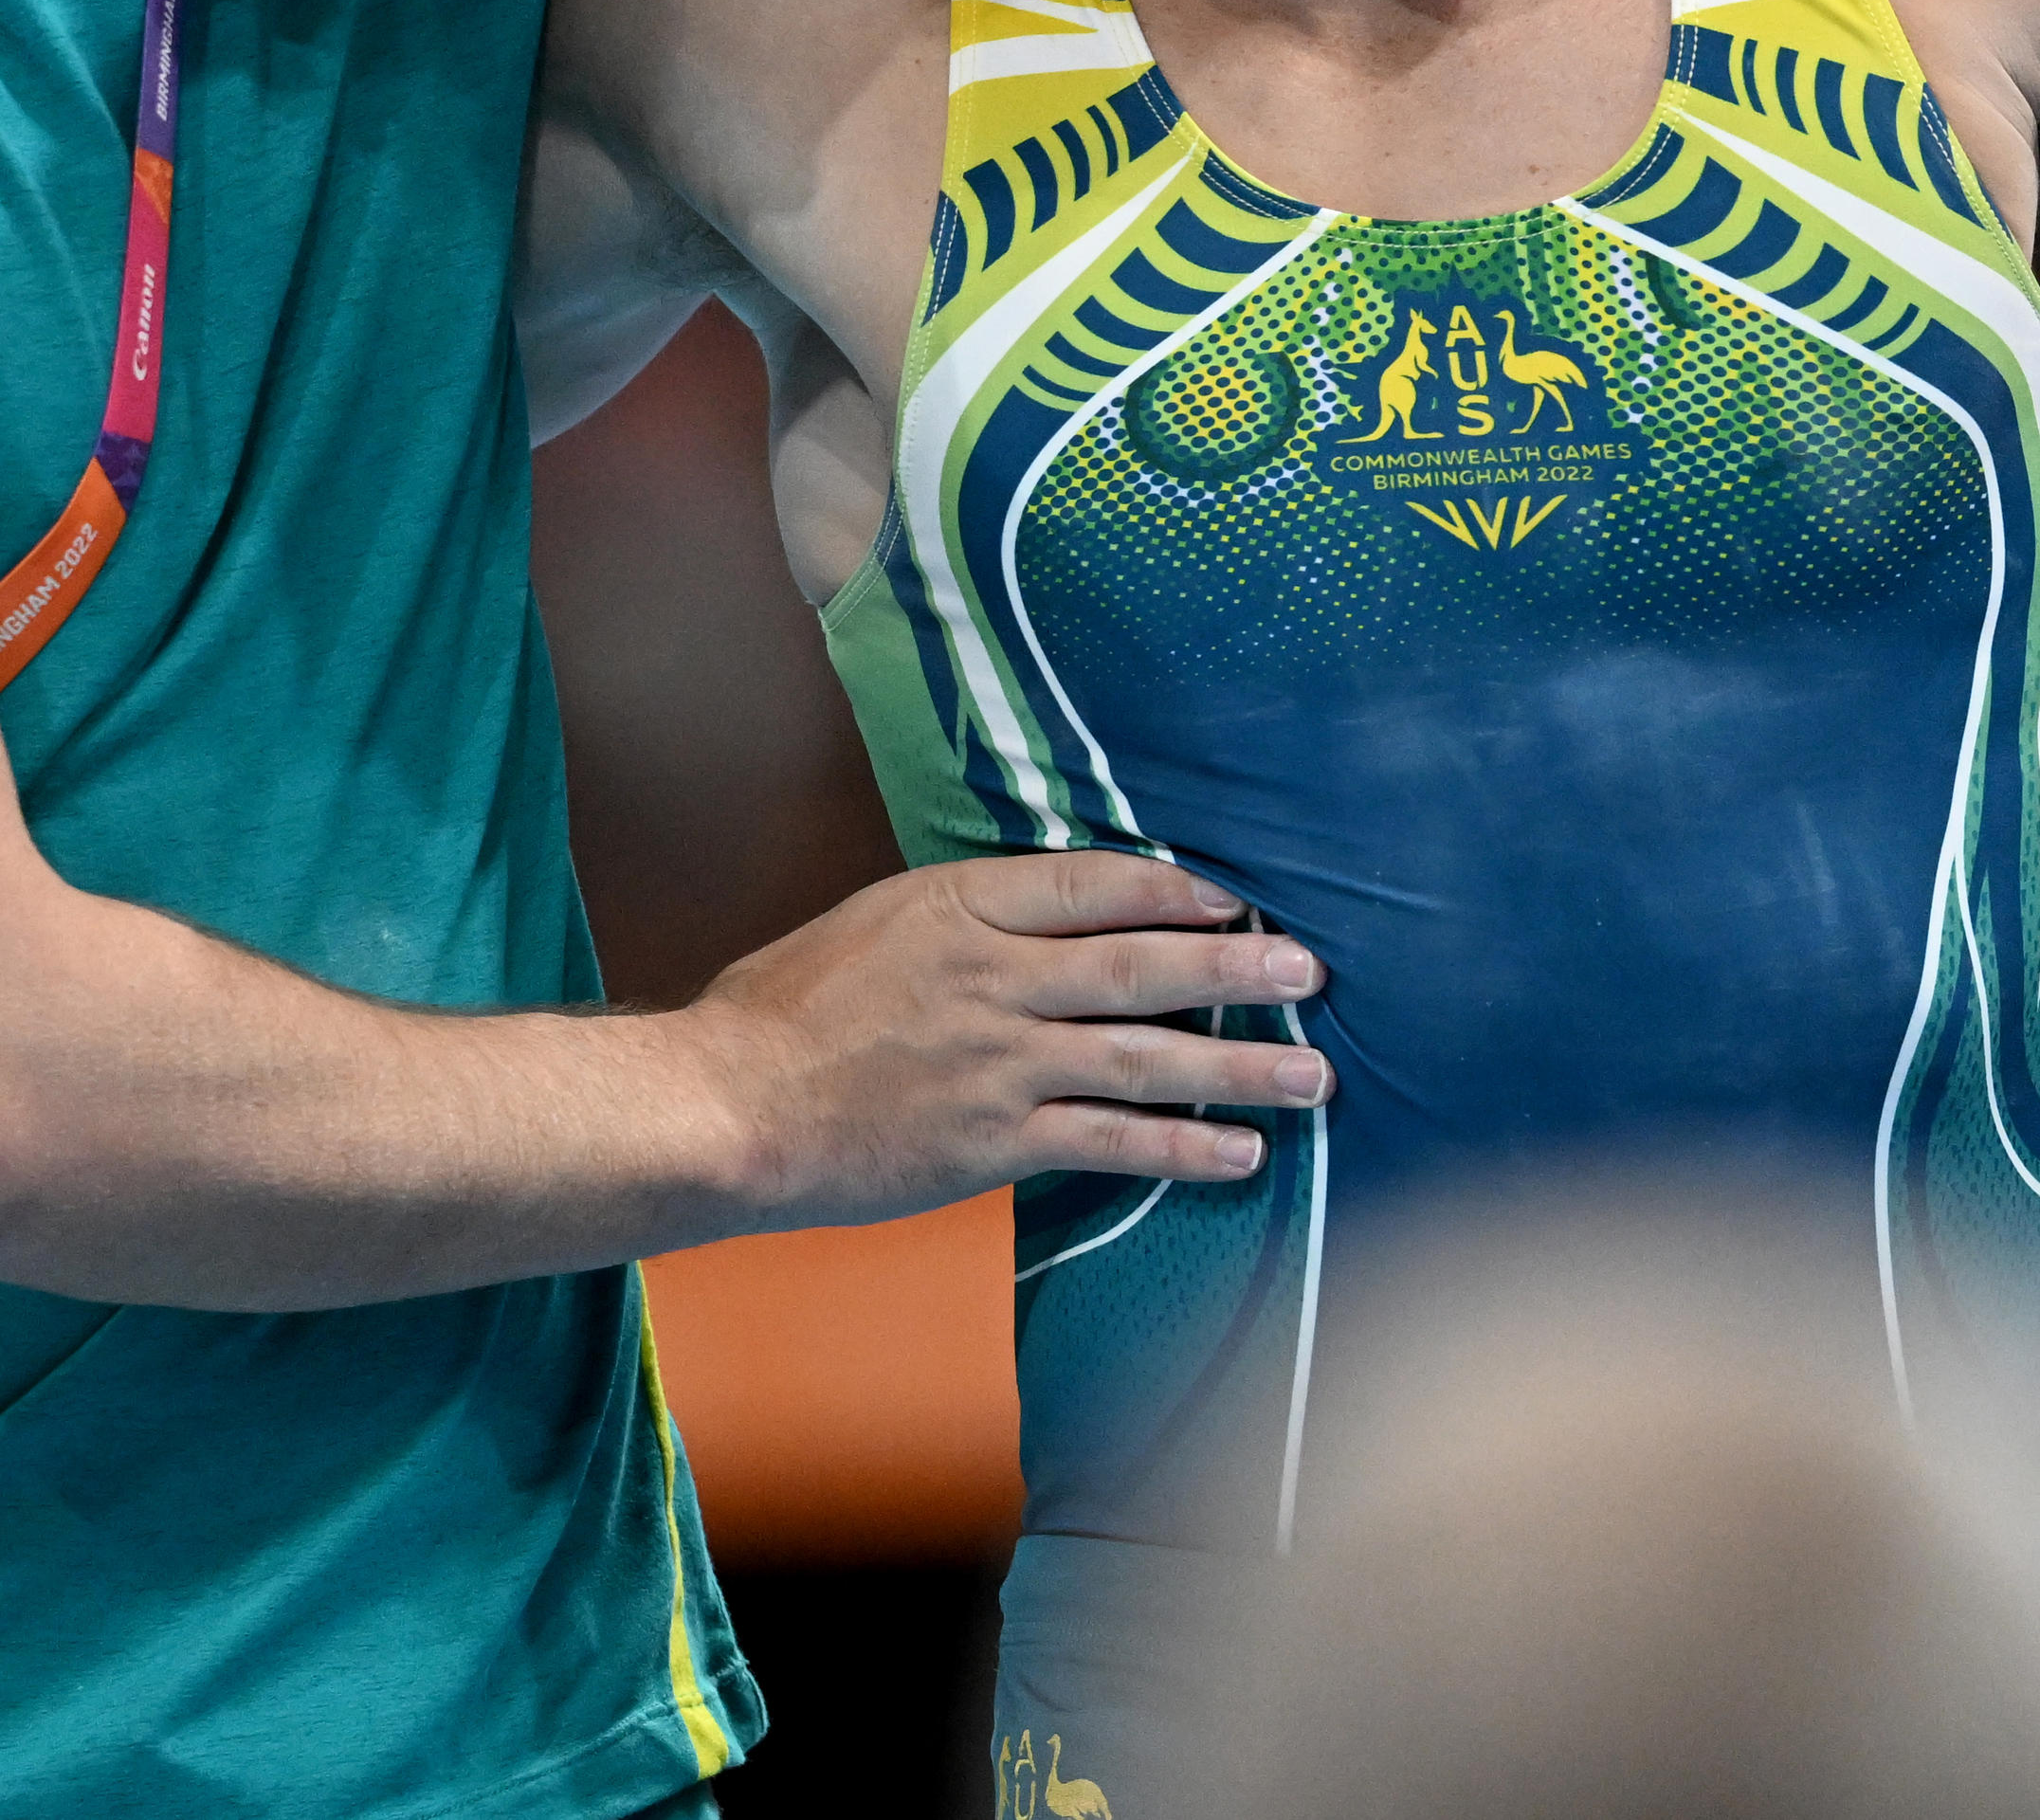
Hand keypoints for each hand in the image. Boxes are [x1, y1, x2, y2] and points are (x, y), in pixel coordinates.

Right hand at [679, 851, 1330, 1226]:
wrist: (728, 1108)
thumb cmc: (779, 1013)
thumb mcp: (871, 923)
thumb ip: (958, 919)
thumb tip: (1034, 915)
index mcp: (958, 907)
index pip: (1092, 885)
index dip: (1173, 891)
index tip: (1232, 903)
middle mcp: (992, 978)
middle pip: (1139, 965)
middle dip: (1236, 969)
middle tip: (1309, 971)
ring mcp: (999, 1062)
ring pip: (1144, 1057)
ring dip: (1238, 1065)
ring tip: (1311, 1074)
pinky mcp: (995, 1141)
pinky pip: (1110, 1142)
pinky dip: (1183, 1147)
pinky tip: (1242, 1154)